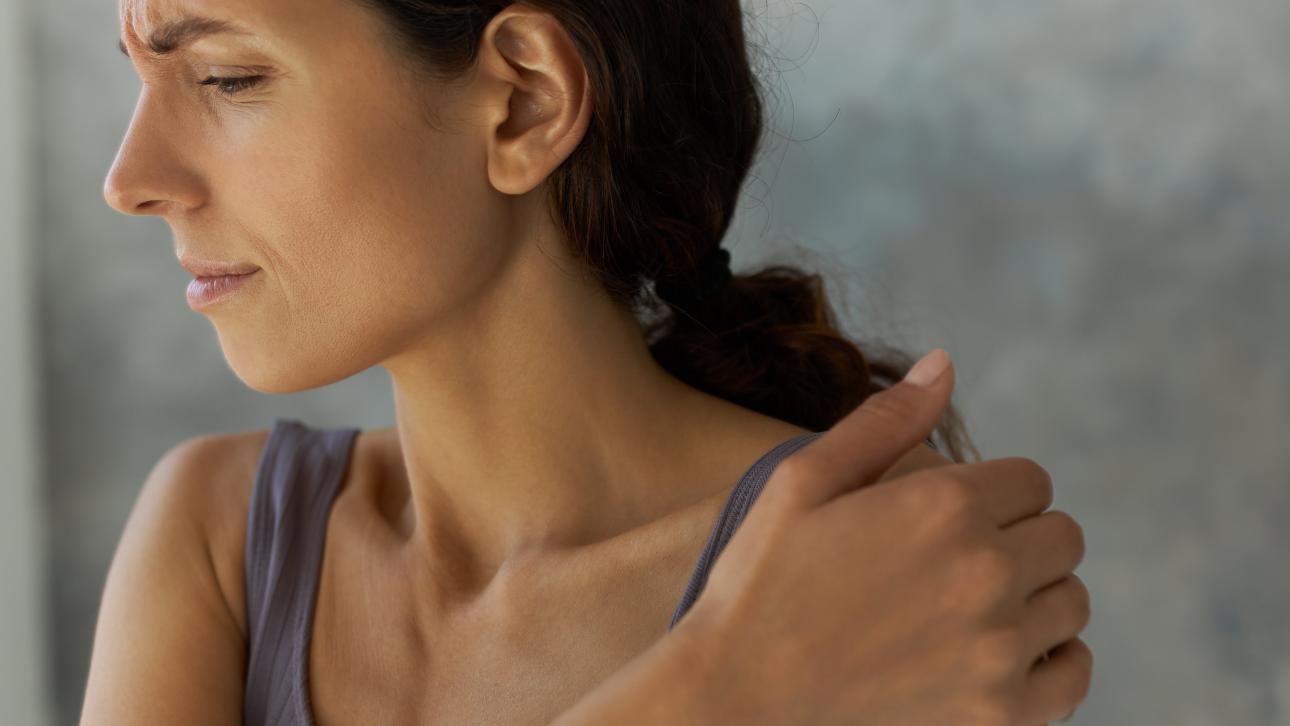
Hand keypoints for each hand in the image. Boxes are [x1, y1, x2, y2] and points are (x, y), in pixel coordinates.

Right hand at [676, 349, 1091, 725]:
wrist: (736, 697)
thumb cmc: (759, 584)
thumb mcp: (802, 483)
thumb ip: (883, 421)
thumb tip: (945, 363)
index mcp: (944, 505)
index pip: (1033, 480)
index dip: (995, 493)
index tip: (952, 517)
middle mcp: (985, 571)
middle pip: (1062, 536)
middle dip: (1020, 538)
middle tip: (957, 562)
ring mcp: (999, 649)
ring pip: (1072, 601)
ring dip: (1034, 597)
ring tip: (972, 608)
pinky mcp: (999, 714)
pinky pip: (1074, 675)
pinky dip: (1053, 660)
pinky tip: (1005, 653)